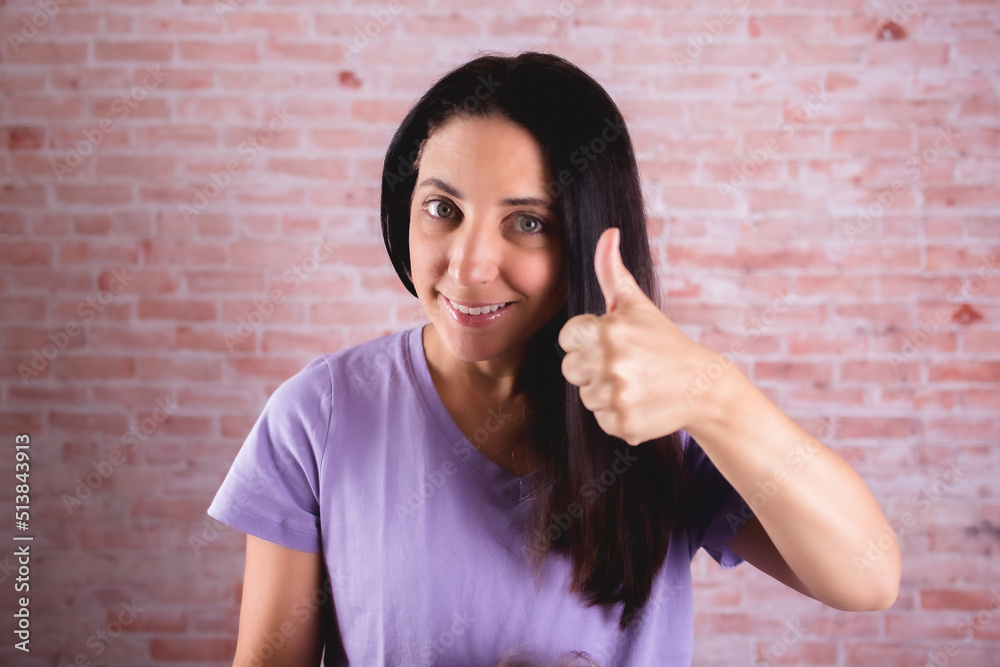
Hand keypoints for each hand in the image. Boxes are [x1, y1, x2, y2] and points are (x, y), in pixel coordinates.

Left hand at [558, 228, 720, 444]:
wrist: (702, 386)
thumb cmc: (663, 341)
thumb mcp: (637, 304)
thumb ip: (612, 271)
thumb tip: (608, 232)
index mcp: (608, 330)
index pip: (567, 338)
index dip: (587, 339)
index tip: (613, 341)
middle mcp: (610, 363)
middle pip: (571, 369)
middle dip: (592, 366)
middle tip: (625, 363)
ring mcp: (617, 396)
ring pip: (585, 396)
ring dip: (605, 390)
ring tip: (635, 382)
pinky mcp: (623, 425)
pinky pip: (600, 419)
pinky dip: (618, 413)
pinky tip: (640, 401)